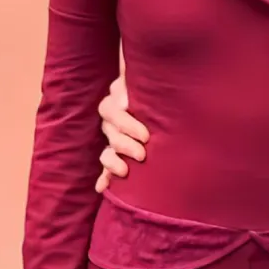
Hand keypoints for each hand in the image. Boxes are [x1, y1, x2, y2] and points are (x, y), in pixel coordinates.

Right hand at [95, 72, 148, 192]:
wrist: (166, 104)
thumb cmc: (158, 91)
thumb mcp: (147, 82)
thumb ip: (132, 81)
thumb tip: (126, 95)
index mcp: (117, 102)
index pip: (111, 112)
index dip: (126, 124)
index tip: (146, 135)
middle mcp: (112, 122)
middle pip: (110, 134)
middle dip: (125, 145)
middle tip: (142, 154)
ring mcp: (113, 141)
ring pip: (106, 153)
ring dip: (113, 162)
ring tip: (125, 171)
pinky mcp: (117, 157)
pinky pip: (106, 169)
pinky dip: (104, 178)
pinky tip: (102, 188)